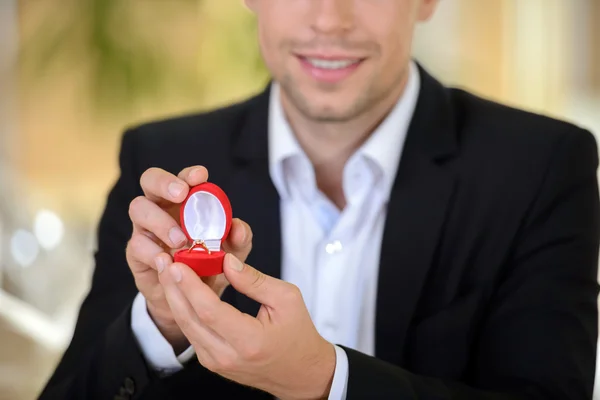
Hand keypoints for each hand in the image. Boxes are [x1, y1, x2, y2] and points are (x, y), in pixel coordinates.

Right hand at [126, 166, 252, 351]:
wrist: (189, 300)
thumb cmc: (209, 266)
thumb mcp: (231, 254)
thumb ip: (239, 239)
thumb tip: (238, 228)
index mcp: (185, 202)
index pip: (183, 179)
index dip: (189, 174)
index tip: (201, 175)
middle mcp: (162, 208)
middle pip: (150, 180)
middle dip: (165, 183)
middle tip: (181, 194)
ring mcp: (145, 229)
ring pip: (139, 208)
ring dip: (160, 221)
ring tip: (180, 240)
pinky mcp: (135, 253)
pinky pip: (137, 244)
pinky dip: (153, 252)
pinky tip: (168, 261)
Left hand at [158, 253, 335, 399]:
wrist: (300, 372)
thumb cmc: (297, 334)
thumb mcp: (286, 299)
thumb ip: (254, 281)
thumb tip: (226, 261)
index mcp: (250, 341)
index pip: (210, 311)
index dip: (190, 286)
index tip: (178, 264)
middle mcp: (228, 356)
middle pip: (189, 318)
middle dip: (173, 286)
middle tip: (163, 261)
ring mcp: (216, 362)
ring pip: (186, 326)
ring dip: (174, 296)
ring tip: (166, 270)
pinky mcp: (212, 362)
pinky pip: (192, 332)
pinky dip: (183, 308)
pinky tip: (179, 289)